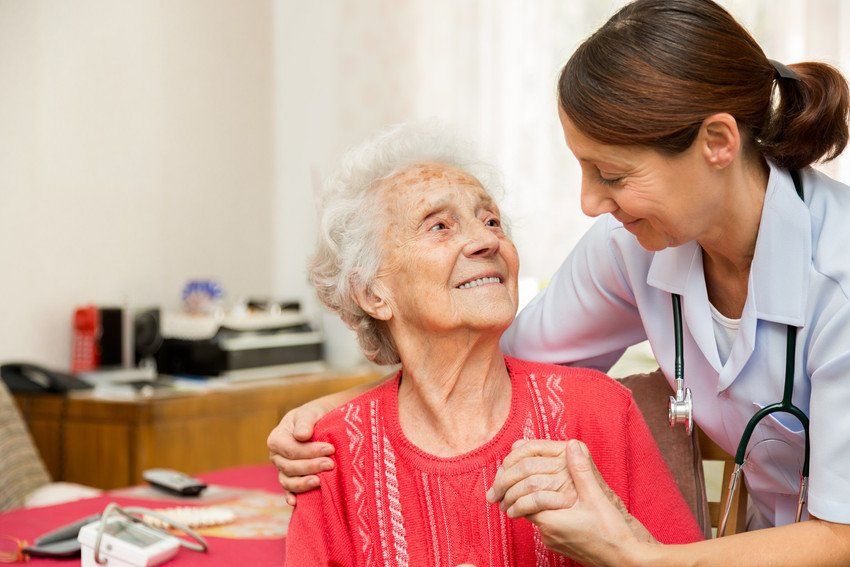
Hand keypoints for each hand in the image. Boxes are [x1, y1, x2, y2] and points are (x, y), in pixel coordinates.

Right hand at [267, 401, 335, 504]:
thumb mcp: (311, 412)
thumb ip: (305, 422)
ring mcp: (282, 470)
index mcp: (277, 438)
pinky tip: (296, 503)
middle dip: (311, 466)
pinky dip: (291, 497)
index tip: (330, 448)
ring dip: (303, 483)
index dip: (309, 451)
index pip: (290, 450)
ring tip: (320, 481)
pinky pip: (288, 491)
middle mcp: (276, 456)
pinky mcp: (292, 479)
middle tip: (331, 464)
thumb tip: (302, 435)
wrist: (321, 423)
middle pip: (289, 467)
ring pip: (288, 481)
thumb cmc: (315, 416)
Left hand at [487, 439, 654, 544]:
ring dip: (524, 501)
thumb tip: (572, 445)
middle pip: (521, 508)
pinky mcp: (561, 544)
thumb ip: (581, 471)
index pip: (520, 499)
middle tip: (499, 482)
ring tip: (517, 487)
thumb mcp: (596, 498)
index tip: (504, 471)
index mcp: (551, 521)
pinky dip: (540, 508)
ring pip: (532, 515)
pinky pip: (544, 523)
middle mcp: (547, 534)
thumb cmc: (614, 533)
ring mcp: (553, 541)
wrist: (627, 561)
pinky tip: (546, 499)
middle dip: (509, 493)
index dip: (512, 482)